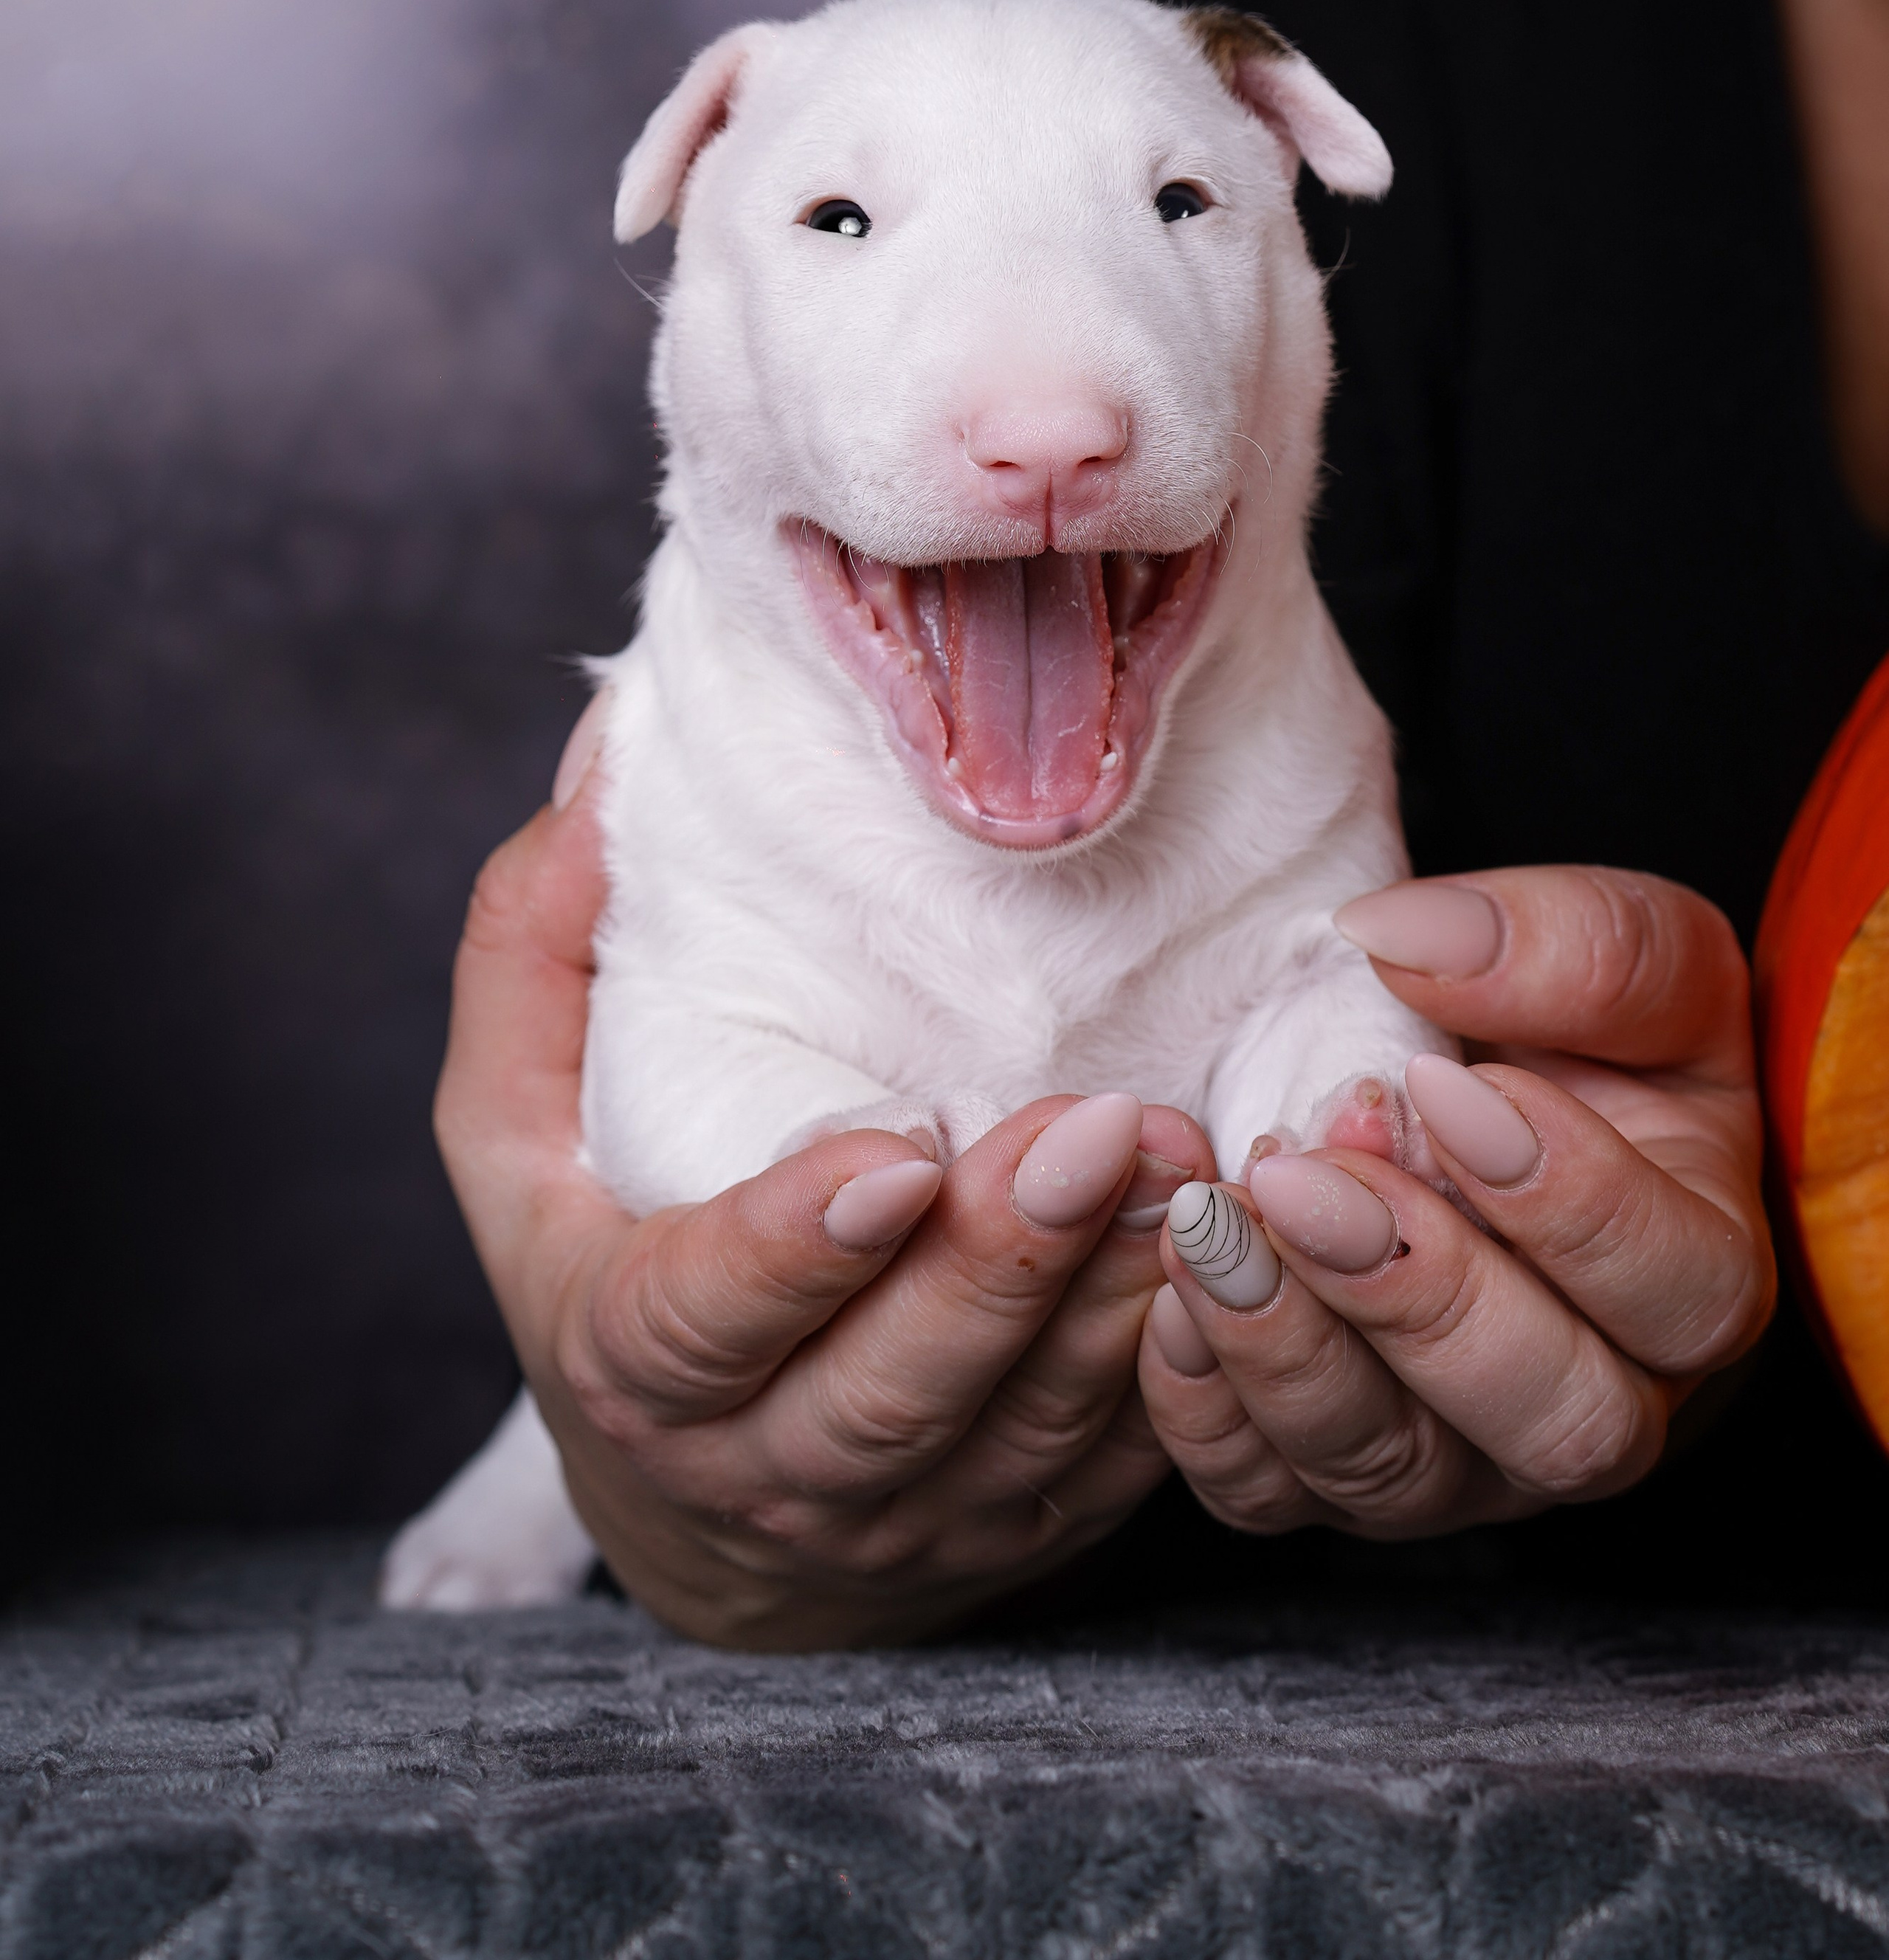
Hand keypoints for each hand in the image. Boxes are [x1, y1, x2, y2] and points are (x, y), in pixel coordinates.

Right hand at [432, 718, 1213, 1645]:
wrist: (699, 1507)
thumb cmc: (606, 1253)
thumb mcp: (518, 1124)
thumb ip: (534, 952)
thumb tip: (602, 773)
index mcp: (633, 1361)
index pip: (703, 1320)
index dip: (794, 1253)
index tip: (891, 1155)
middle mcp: (768, 1463)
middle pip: (890, 1391)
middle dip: (995, 1266)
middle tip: (1092, 1127)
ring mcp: (913, 1515)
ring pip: (1023, 1429)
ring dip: (1109, 1299)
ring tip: (1183, 1161)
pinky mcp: (1029, 1523)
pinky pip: (1119, 1466)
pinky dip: (1179, 1369)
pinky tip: (1228, 1253)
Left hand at [1138, 867, 1775, 1538]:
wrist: (1461, 1085)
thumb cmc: (1573, 1031)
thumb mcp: (1623, 951)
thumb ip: (1569, 945)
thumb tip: (1408, 947)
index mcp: (1698, 1281)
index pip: (1678, 1295)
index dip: (1568, 1202)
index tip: (1444, 1085)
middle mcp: (1599, 1405)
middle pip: (1553, 1424)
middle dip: (1416, 1296)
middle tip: (1302, 1175)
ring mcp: (1462, 1462)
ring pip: (1394, 1474)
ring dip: (1289, 1350)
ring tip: (1213, 1220)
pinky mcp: (1328, 1473)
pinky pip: (1262, 1490)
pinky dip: (1203, 1404)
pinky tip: (1168, 1289)